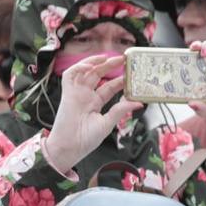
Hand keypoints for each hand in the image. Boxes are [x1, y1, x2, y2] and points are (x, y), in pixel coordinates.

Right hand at [43, 55, 140, 172]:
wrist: (69, 148)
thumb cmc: (86, 140)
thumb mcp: (107, 123)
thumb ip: (120, 110)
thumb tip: (138, 102)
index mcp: (95, 103)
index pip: (109, 87)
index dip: (119, 80)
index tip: (131, 74)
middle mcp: (86, 96)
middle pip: (98, 75)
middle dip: (110, 66)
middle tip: (123, 59)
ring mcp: (76, 93)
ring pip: (85, 71)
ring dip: (95, 62)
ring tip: (108, 58)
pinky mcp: (67, 93)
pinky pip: (70, 75)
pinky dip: (79, 67)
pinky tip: (91, 65)